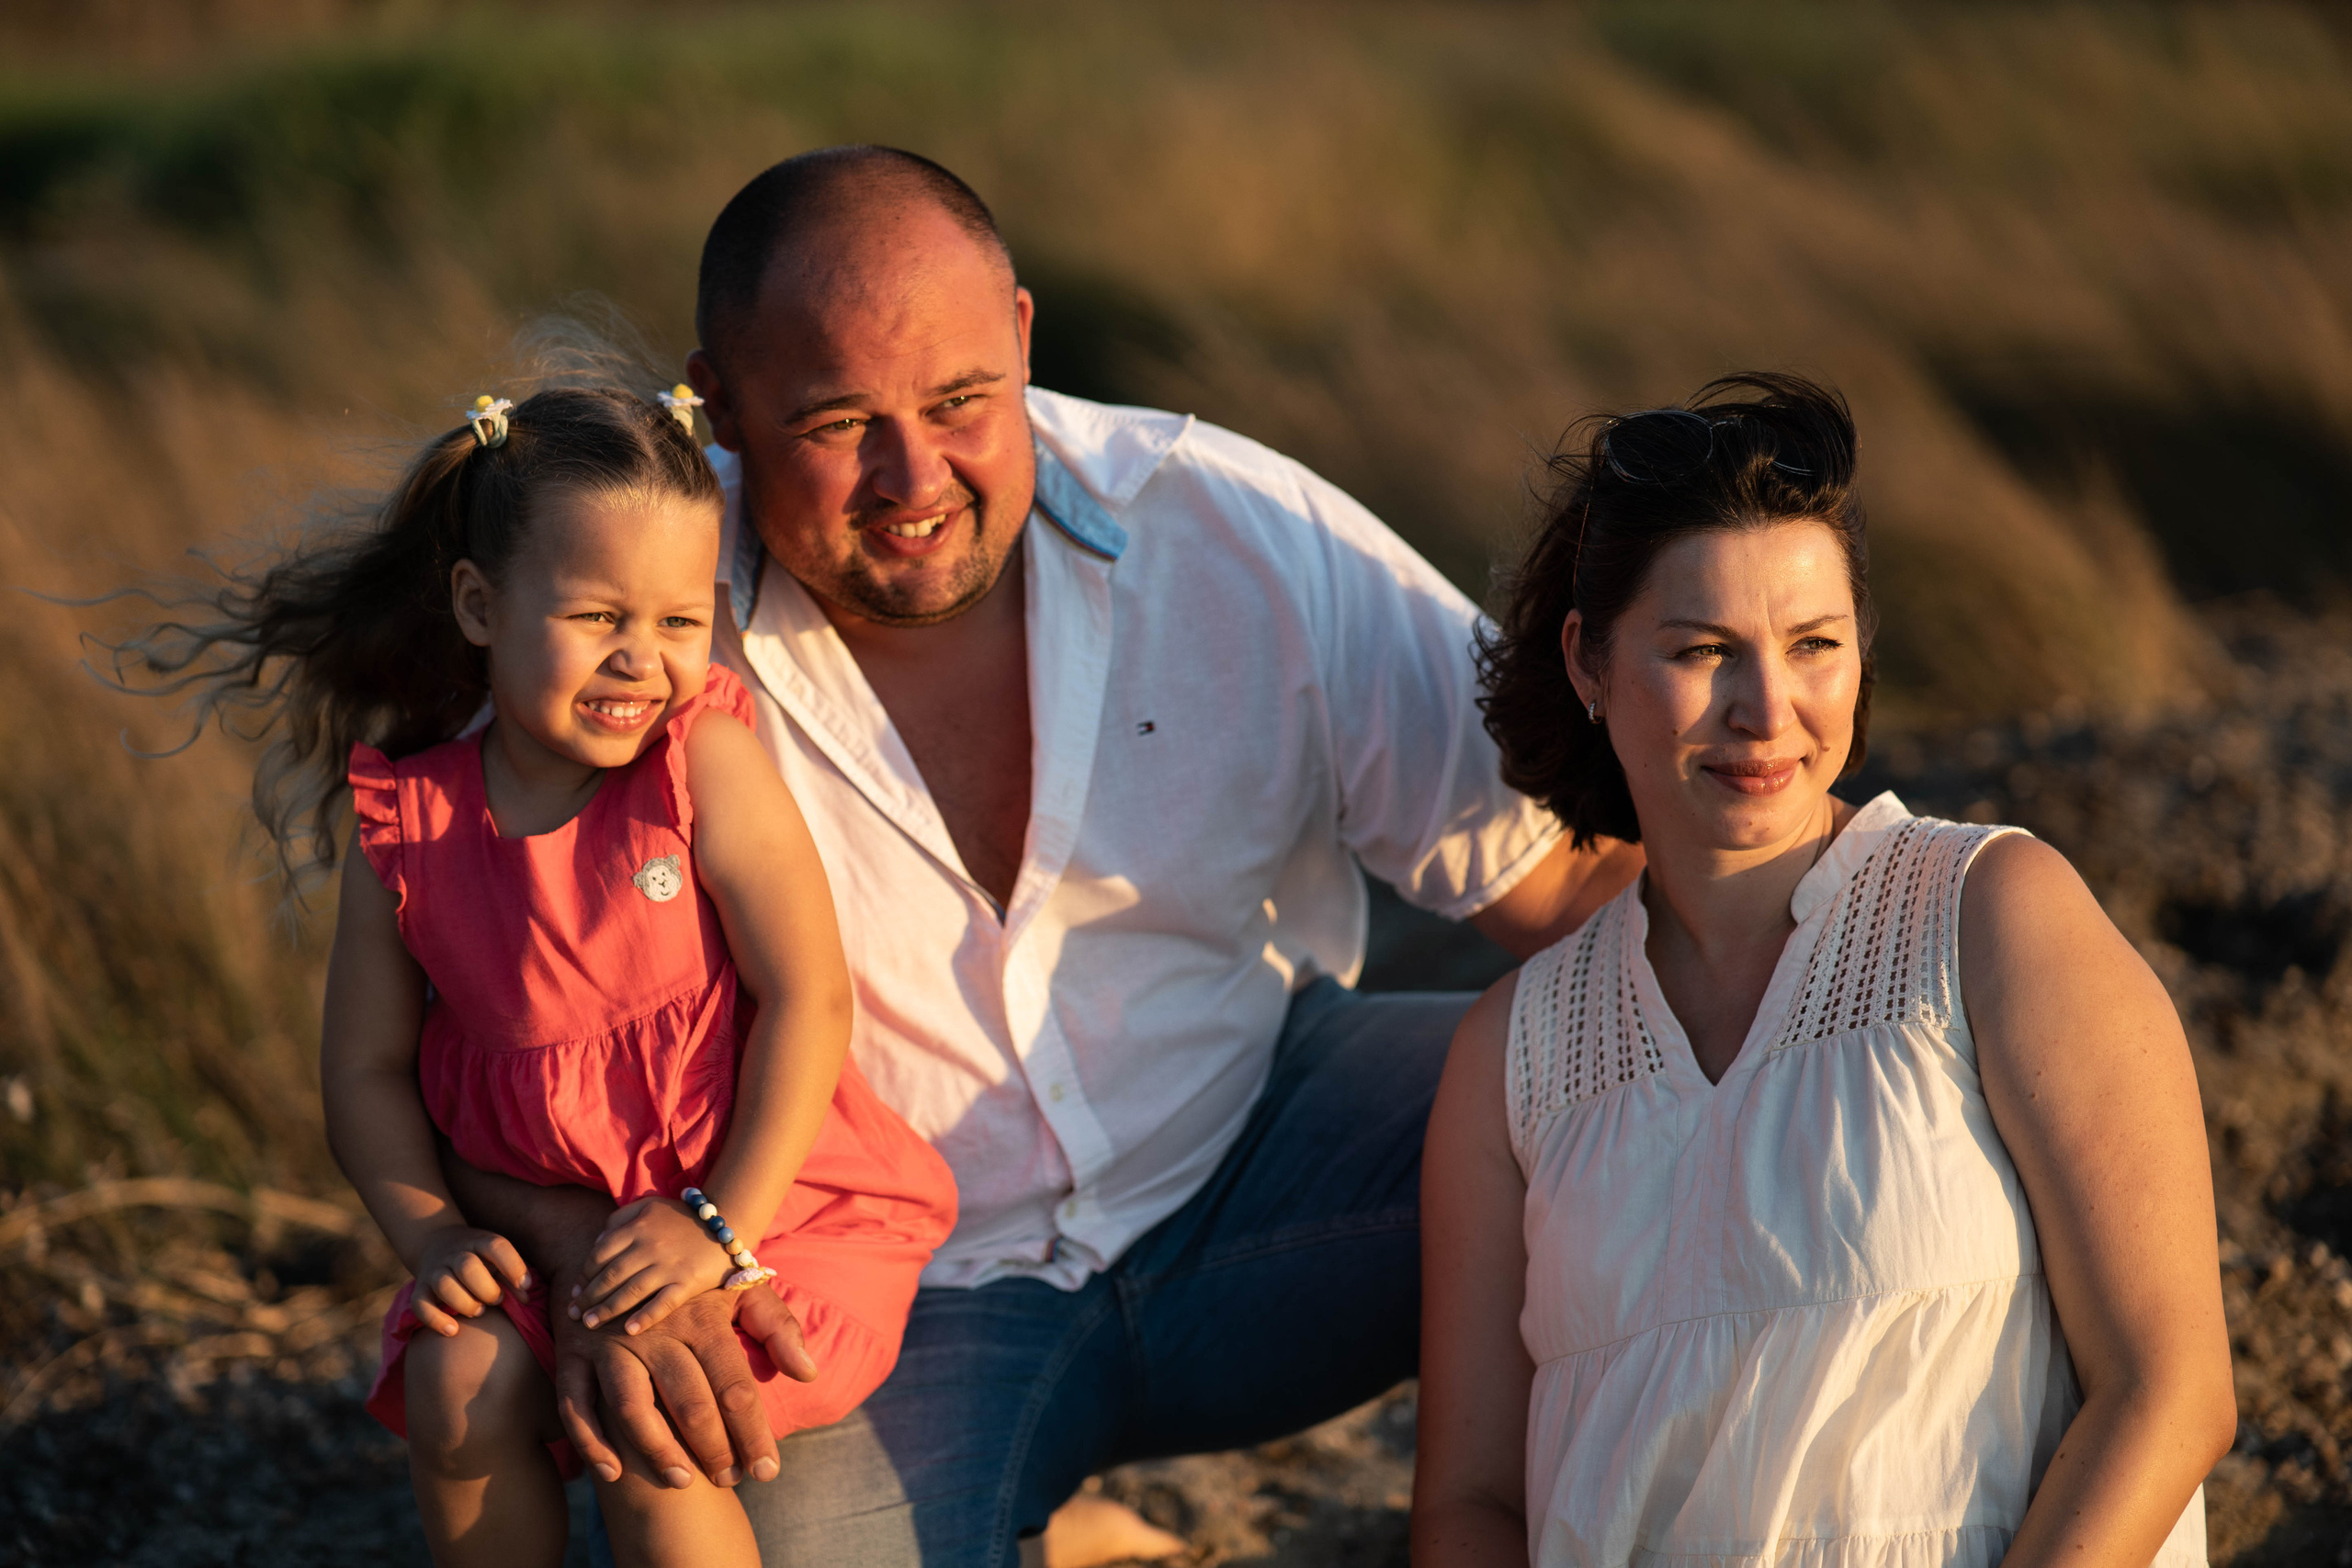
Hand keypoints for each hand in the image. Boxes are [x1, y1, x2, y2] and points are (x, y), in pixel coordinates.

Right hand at [410, 1225, 531, 1336]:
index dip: (513, 1266)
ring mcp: (435, 1270)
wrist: (436, 1242)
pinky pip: (420, 1304)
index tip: (526, 1286)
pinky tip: (453, 1330)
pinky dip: (435, 1320)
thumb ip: (512, 1277)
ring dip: (465, 1303)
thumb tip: (526, 1300)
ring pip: (444, 1285)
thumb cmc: (479, 1258)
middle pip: (467, 1267)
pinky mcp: (419, 1289)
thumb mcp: (496, 1259)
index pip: (496, 1247)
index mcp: (479, 1242)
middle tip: (497, 1300)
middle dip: (486, 1289)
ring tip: (479, 1312)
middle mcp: (455, 1254)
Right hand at [553, 1277, 817, 1486]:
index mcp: (702, 1318)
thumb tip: (809, 1373)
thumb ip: (778, 1329)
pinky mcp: (575, 1352)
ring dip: (656, 1450)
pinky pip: (575, 1404)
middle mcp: (657, 1331)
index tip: (767, 1471)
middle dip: (713, 1449)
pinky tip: (612, 1473)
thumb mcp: (741, 1288)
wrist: (622, 1243)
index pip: (734, 1386)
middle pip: (688, 1401)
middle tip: (730, 1481)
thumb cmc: (692, 1279)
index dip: (753, 1433)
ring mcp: (611, 1343)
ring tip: (682, 1481)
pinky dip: (590, 1442)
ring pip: (632, 1406)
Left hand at [573, 1195, 729, 1333]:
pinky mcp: (688, 1282)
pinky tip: (629, 1330)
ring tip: (589, 1324)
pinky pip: (663, 1303)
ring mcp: (669, 1266)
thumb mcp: (650, 1207)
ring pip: (630, 1291)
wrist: (728, 1219)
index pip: (600, 1254)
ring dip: (606, 1310)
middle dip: (589, 1297)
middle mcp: (650, 1246)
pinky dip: (645, 1318)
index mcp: (638, 1227)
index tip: (575, 1292)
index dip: (584, 1275)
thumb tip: (598, 1242)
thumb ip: (621, 1218)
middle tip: (574, 1314)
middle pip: (610, 1276)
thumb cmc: (683, 1217)